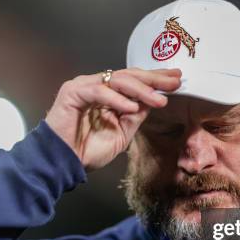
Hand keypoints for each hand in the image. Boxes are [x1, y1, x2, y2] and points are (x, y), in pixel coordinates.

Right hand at [45, 68, 181, 170]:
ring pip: (117, 81)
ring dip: (141, 90)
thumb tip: (154, 100)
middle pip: (129, 76)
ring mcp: (84, 87)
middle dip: (153, 79)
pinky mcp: (73, 93)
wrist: (62, 163)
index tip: (176, 81)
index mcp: (108, 95)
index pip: (134, 82)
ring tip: (159, 100)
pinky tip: (132, 107)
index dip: (155, 80)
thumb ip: (135, 116)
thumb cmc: (86, 151)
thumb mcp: (121, 133)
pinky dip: (117, 99)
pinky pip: (99, 91)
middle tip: (174, 82)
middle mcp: (96, 86)